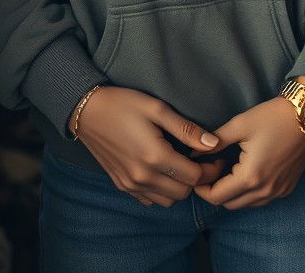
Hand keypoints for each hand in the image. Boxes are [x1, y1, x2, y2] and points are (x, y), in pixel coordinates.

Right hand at [72, 86, 222, 206]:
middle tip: (202, 161)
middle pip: (183, 193)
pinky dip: (161, 191)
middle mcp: (142, 177)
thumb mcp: (158, 109)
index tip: (216, 157)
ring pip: (167, 201)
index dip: (210, 169)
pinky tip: (163, 170)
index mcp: (154, 157)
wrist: (88, 112)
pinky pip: (149, 199)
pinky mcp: (121, 185)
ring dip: (179, 187)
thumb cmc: (125, 104)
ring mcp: (130, 184)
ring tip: (183, 165)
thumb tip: (213, 143)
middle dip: (197, 179)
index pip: (194, 177)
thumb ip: (187, 129)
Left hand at [193, 96, 304, 208]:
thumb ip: (215, 141)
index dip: (202, 188)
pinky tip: (249, 171)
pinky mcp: (287, 188)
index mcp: (250, 177)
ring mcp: (278, 191)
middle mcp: (265, 191)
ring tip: (231, 169)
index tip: (201, 171)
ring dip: (234, 193)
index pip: (216, 198)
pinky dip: (250, 192)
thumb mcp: (240, 124)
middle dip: (216, 191)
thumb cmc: (274, 116)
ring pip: (246, 204)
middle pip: (229, 205)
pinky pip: (262, 199)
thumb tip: (193, 152)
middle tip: (215, 168)